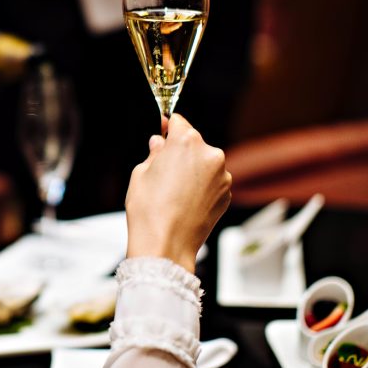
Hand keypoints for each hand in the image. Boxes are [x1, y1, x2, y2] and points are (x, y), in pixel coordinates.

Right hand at [124, 114, 231, 272]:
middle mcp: (210, 154)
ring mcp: (222, 175)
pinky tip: (185, 201)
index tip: (163, 129)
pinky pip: (212, 181)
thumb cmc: (149, 210)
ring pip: (204, 163)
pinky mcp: (227, 194)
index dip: (168, 126)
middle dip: (179, 152)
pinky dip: (201, 186)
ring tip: (173, 191)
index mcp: (186, 142)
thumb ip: (154, 153)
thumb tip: (158, 144)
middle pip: (193, 143)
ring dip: (192, 170)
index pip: (178, 122)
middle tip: (162, 169)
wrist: (166, 245)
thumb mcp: (140, 174)